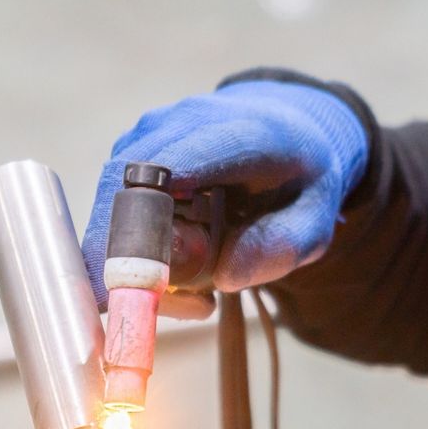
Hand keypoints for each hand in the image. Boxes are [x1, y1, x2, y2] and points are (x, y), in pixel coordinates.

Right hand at [82, 76, 368, 308]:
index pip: (178, 165)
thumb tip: (225, 276)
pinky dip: (132, 250)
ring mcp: (148, 135)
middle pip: (126, 190)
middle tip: (188, 305)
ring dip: (135, 261)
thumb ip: (281, 245)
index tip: (142, 279)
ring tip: (198, 291)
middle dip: (135, 260)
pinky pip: (112, 207)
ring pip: (111, 204)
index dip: (148, 218)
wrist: (284, 127)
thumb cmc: (300, 179)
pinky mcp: (129, 153)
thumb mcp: (316, 219)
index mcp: (241, 132)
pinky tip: (182, 269)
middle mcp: (183, 123)